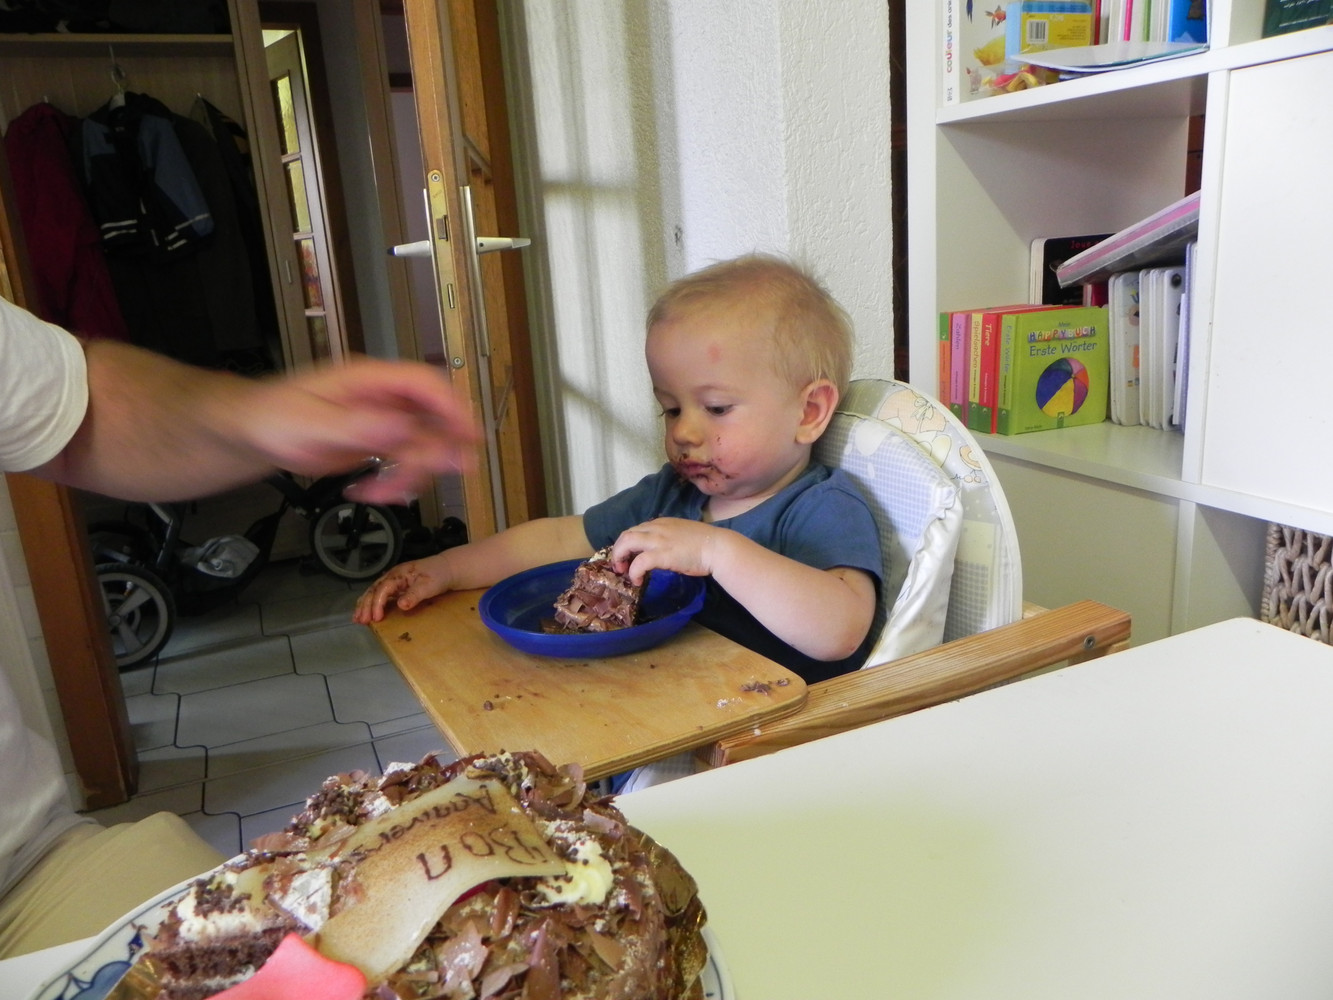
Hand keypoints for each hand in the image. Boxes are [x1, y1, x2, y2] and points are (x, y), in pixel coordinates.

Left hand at [245, 356, 479, 504]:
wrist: (255, 431)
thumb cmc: (274, 416)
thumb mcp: (311, 424)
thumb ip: (358, 426)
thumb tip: (403, 426)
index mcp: (368, 380)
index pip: (423, 384)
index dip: (451, 406)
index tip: (469, 433)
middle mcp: (382, 399)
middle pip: (432, 419)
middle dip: (442, 448)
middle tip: (457, 470)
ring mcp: (382, 422)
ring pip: (421, 447)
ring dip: (410, 475)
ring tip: (380, 493)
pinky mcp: (377, 444)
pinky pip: (402, 464)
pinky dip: (393, 484)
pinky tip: (370, 492)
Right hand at [353, 558, 451, 622]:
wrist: (447, 569)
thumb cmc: (439, 575)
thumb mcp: (429, 586)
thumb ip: (415, 594)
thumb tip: (401, 605)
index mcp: (399, 574)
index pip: (383, 589)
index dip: (378, 603)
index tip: (376, 618)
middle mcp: (392, 576)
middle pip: (374, 590)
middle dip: (366, 605)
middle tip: (361, 620)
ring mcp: (393, 581)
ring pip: (374, 591)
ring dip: (364, 605)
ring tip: (357, 618)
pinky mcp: (396, 586)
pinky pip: (379, 594)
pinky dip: (371, 603)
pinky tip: (366, 612)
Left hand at [607, 517, 722, 583]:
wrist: (718, 547)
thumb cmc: (705, 544)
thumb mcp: (681, 535)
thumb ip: (668, 538)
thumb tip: (660, 551)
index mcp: (661, 523)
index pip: (636, 530)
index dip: (627, 544)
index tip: (627, 557)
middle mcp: (656, 528)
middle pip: (626, 535)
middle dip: (618, 550)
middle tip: (620, 566)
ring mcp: (658, 540)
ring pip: (627, 543)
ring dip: (620, 557)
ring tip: (624, 572)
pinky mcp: (662, 554)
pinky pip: (640, 562)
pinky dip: (634, 571)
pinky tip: (637, 580)